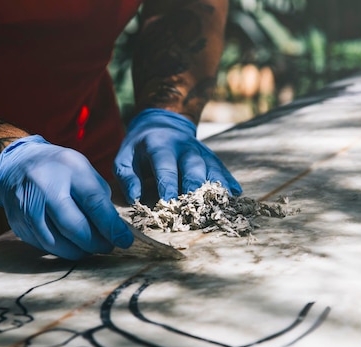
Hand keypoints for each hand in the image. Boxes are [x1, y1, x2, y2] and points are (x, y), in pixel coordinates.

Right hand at [0, 135, 133, 259]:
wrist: (17, 163)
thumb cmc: (59, 169)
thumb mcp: (83, 170)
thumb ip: (99, 196)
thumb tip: (113, 229)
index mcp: (69, 169)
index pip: (94, 203)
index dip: (111, 227)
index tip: (125, 241)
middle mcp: (44, 186)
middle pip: (74, 227)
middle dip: (96, 243)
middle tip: (108, 247)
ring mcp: (26, 205)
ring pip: (57, 242)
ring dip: (79, 251)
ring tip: (90, 248)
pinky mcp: (17, 222)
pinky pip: (43, 245)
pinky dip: (61, 250)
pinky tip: (71, 245)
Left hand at [113, 108, 241, 203]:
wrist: (162, 123)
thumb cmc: (139, 148)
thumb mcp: (124, 158)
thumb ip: (127, 178)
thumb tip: (136, 199)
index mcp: (159, 144)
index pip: (165, 165)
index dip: (167, 184)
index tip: (168, 203)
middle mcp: (184, 146)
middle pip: (194, 166)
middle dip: (195, 188)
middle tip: (194, 210)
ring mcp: (201, 151)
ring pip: (212, 168)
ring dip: (216, 188)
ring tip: (219, 207)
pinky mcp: (211, 157)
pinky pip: (222, 170)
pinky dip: (229, 182)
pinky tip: (235, 195)